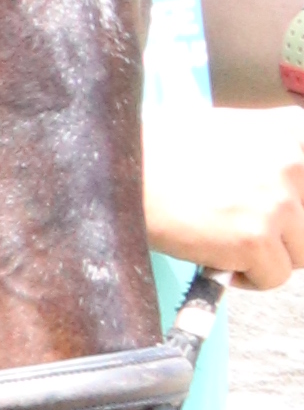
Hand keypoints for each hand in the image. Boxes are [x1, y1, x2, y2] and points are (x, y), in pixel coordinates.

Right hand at [142, 115, 303, 290]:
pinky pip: (273, 277)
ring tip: (232, 247)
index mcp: (286, 132)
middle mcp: (291, 164)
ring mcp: (276, 204)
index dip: (295, 199)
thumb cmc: (163, 151)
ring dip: (269, 256)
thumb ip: (267, 152)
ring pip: (299, 253)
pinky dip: (249, 279)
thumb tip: (284, 191)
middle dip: (284, 233)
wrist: (122, 170)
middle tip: (248, 232)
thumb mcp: (228, 130)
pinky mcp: (254, 241)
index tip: (279, 210)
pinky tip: (218, 261)